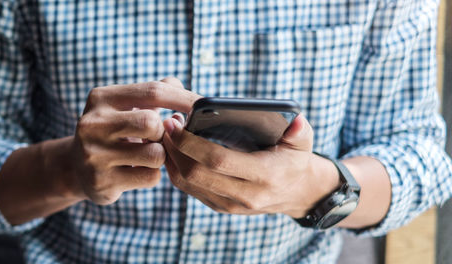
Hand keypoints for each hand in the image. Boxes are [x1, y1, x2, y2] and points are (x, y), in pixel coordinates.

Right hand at [67, 78, 201, 204]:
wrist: (75, 167)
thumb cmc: (113, 131)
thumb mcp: (126, 106)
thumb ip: (157, 93)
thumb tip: (190, 94)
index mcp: (101, 98)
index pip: (153, 91)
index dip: (184, 98)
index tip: (204, 105)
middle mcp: (93, 123)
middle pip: (152, 123)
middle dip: (165, 133)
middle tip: (161, 138)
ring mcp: (94, 154)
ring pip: (155, 154)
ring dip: (161, 156)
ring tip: (146, 154)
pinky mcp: (101, 181)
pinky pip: (150, 177)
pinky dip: (153, 175)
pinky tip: (137, 171)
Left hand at [162, 114, 339, 217]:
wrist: (296, 193)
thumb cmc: (294, 159)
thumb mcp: (302, 143)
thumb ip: (300, 131)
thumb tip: (295, 121)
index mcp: (264, 176)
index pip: (218, 160)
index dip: (191, 143)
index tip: (176, 124)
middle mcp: (246, 195)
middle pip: (195, 174)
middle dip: (175, 148)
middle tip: (166, 124)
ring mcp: (230, 205)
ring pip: (187, 184)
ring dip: (171, 158)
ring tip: (166, 134)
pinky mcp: (220, 207)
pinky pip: (189, 189)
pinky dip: (175, 169)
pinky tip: (172, 149)